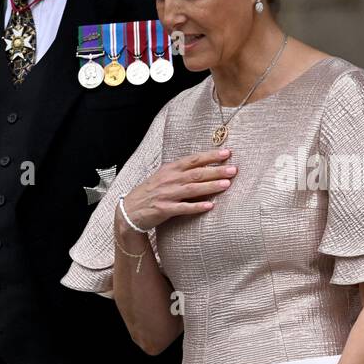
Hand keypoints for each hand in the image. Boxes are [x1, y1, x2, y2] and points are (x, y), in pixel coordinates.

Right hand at [121, 147, 236, 229]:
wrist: (129, 210)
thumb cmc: (150, 192)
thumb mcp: (164, 177)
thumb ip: (182, 173)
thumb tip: (205, 168)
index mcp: (170, 169)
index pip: (194, 160)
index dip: (211, 156)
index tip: (227, 153)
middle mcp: (169, 180)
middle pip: (196, 173)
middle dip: (216, 171)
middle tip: (233, 169)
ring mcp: (167, 194)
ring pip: (192, 189)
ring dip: (210, 186)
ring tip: (227, 185)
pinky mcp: (164, 209)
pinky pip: (183, 208)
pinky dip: (197, 207)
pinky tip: (210, 206)